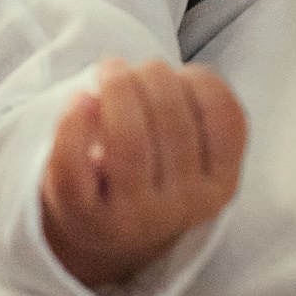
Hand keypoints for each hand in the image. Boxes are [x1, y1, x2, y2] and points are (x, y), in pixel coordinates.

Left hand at [41, 58, 247, 289]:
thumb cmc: (154, 165)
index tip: (176, 72)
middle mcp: (184, 206)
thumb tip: (142, 76)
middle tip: (128, 68)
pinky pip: (75, 165)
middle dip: (150, 75)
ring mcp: (135, 216)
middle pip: (172, 120)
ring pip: (128, 140)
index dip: (197, 80)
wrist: (111, 227)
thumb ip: (192, 103)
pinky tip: (79, 100)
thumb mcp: (193, 143)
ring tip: (107, 74)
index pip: (223, 117)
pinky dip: (72, 124)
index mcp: (220, 185)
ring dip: (116, 89)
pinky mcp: (86, 217)